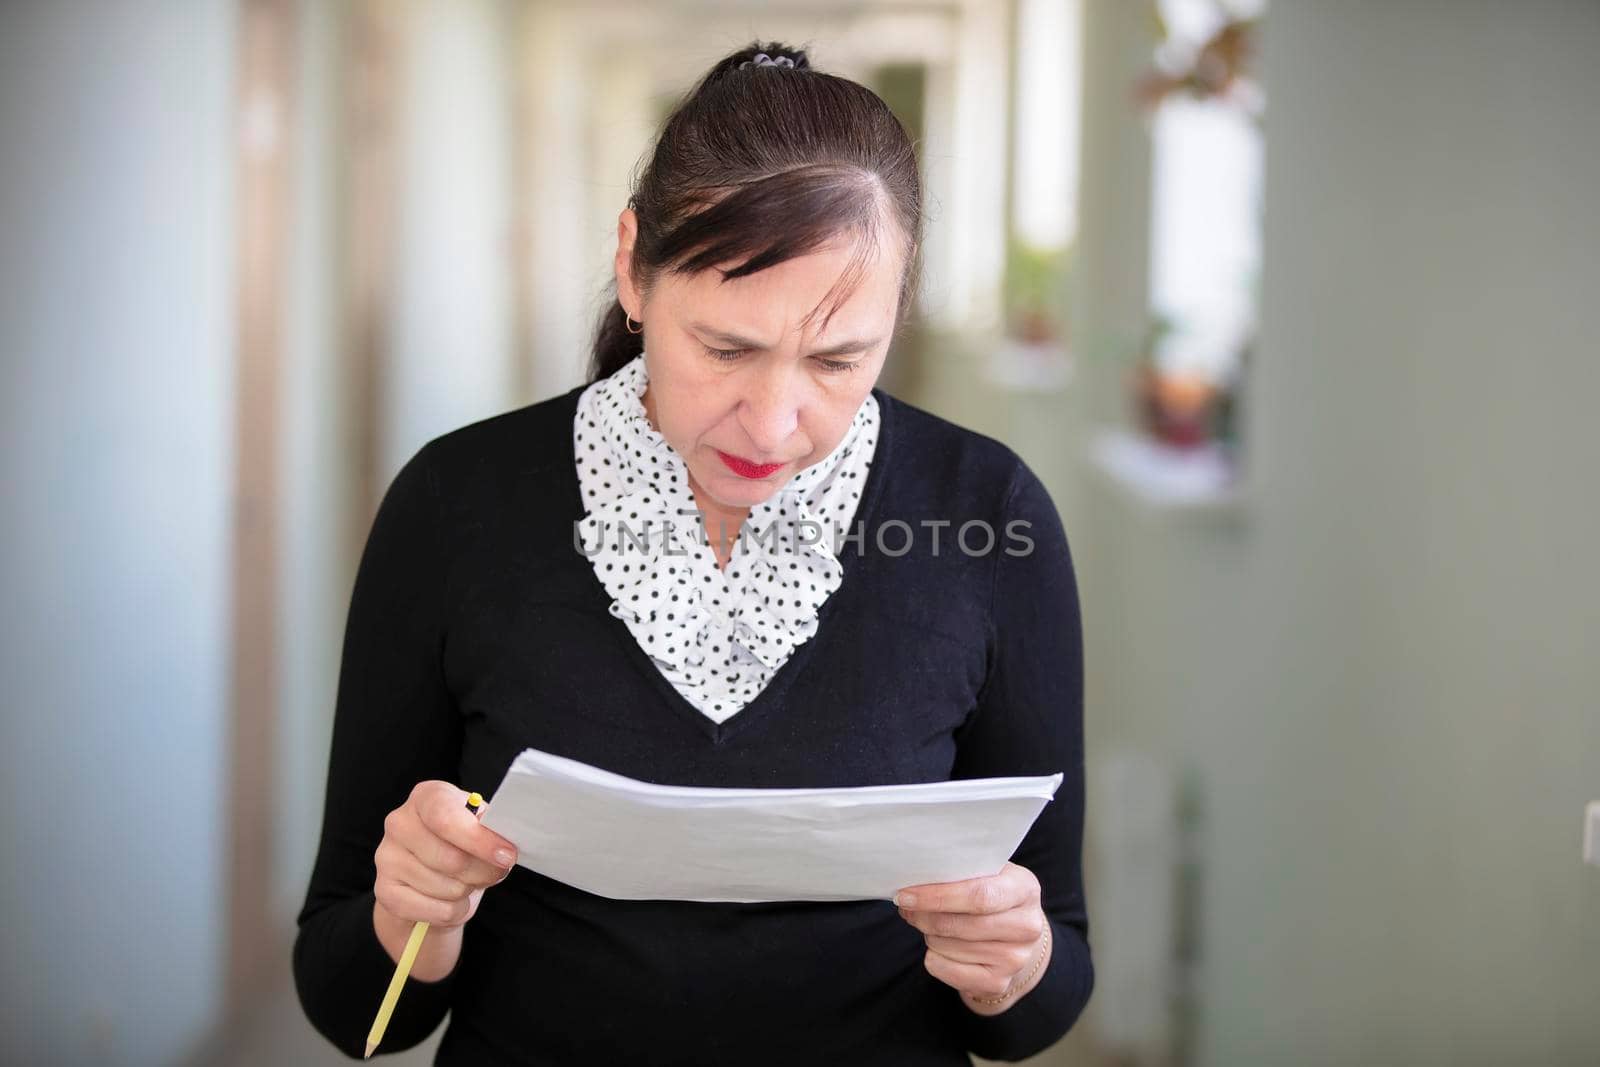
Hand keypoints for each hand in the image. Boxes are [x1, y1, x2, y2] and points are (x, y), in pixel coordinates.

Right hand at [373, 780, 517, 928]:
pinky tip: (450, 899)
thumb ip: (491, 833)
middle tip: (493, 871)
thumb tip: (503, 851)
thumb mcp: (479, 828)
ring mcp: (386, 857)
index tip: (507, 855)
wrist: (430, 876)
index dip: (479, 840)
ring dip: (468, 891)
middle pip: (452, 859)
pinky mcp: (384, 892)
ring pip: (448, 888)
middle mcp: (399, 822)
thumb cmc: (462, 843)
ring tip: (466, 881)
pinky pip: (437, 911)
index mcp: (426, 796)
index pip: (446, 818)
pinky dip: (455, 911)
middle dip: (483, 872)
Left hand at [894, 862, 1050, 1010]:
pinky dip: (934, 957)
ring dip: (929, 934)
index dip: (938, 896)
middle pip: (962, 924)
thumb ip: (960, 870)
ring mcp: (1015, 958)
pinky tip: (939, 947)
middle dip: (925, 916)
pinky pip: (948, 970)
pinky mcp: (998, 982)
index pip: (979, 896)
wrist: (1015, 935)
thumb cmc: (990, 894)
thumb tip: (915, 877)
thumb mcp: (987, 873)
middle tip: (906, 906)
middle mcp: (1027, 926)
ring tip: (930, 924)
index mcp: (1025, 888)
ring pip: (950, 947)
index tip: (906, 895)